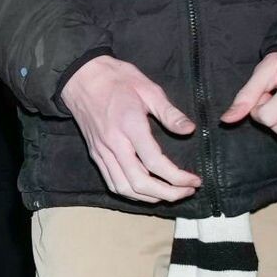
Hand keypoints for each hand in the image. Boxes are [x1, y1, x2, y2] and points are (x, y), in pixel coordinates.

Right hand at [59, 55, 201, 202]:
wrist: (81, 78)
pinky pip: (112, 182)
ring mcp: (102, 152)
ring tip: (169, 194)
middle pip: (140, 183)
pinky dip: (131, 193)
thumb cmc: (117, 79)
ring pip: (124, 188)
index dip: (179, 177)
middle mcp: (114, 144)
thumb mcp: (149, 89)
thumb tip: (189, 130)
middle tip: (187, 191)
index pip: (155, 163)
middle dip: (167, 194)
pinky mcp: (95, 154)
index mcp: (130, 126)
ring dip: (149, 198)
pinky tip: (146, 191)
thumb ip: (170, 113)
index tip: (195, 180)